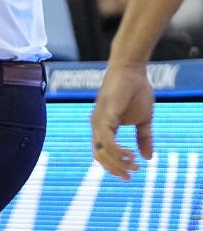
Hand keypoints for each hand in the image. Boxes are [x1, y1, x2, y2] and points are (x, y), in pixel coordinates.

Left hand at [90, 63, 153, 179]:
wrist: (132, 70)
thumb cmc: (135, 91)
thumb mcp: (143, 120)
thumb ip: (143, 138)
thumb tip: (148, 158)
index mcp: (104, 127)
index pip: (102, 153)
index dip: (115, 167)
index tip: (132, 173)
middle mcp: (97, 125)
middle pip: (98, 156)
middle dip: (115, 169)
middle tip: (131, 175)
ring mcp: (98, 119)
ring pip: (100, 150)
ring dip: (117, 163)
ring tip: (134, 165)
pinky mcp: (105, 114)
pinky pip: (105, 138)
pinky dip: (117, 150)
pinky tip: (130, 154)